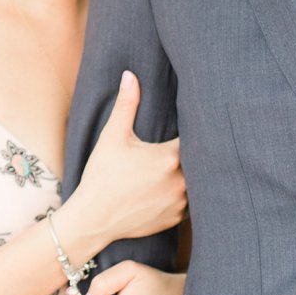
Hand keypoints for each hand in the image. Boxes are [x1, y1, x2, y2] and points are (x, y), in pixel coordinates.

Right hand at [70, 71, 186, 246]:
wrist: (93, 218)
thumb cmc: (102, 175)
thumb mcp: (113, 137)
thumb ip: (127, 104)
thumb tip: (129, 75)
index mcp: (170, 157)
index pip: (197, 137)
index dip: (198, 128)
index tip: (196, 120)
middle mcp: (181, 181)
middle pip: (202, 160)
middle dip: (199, 151)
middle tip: (199, 141)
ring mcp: (181, 202)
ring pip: (199, 183)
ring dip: (195, 173)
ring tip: (191, 163)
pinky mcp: (177, 219)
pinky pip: (192, 202)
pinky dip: (187, 193)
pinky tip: (178, 185)